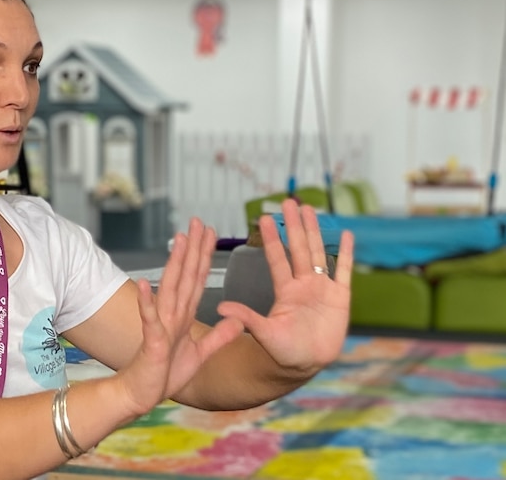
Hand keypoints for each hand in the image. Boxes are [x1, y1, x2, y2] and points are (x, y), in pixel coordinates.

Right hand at [117, 218, 244, 414]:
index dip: (203, 256)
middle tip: (198, 221)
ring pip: (170, 289)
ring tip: (178, 240)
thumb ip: (220, 337)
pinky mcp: (152, 341)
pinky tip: (145, 284)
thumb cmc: (165, 373)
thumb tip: (238, 321)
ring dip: (174, 264)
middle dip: (192, 249)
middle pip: (185, 275)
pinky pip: (150, 319)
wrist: (141, 394)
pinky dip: (147, 302)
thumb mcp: (201, 353)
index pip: (196, 279)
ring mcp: (161, 324)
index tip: (209, 234)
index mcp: (183, 315)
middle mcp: (171, 314)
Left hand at [218, 199, 353, 376]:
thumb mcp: (264, 333)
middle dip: (294, 226)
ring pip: (319, 254)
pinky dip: (346, 254)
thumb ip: (246, 318)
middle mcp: (303, 284)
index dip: (272, 239)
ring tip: (311, 210)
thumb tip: (220, 308)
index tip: (264, 218)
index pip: (278, 259)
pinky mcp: (341, 298)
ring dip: (315, 232)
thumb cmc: (283, 350)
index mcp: (285, 290)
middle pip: (299, 249)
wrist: (307, 365)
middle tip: (288, 202)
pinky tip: (346, 234)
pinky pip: (344, 271)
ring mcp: (322, 289)